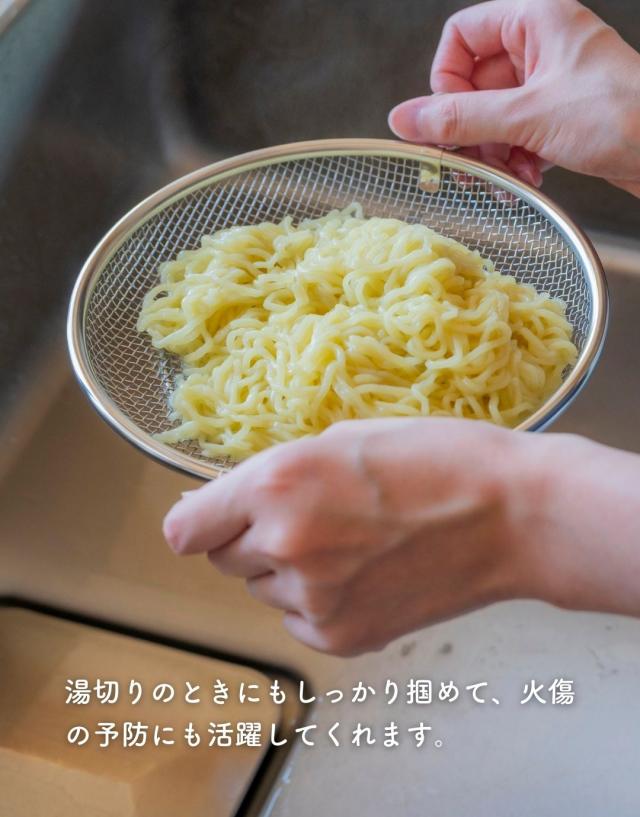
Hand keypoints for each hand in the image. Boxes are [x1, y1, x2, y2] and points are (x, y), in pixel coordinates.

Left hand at [162, 418, 595, 655]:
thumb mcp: (340, 439)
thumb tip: (225, 505)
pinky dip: (318, 602)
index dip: (199, 521)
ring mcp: (315, 600)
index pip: (185, 530)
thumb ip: (274, 475)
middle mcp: (285, 546)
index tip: (213, 517)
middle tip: (309, 515)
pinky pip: (300, 620)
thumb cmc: (435, 459)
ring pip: (264, 590)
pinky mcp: (343, 637)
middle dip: (252, 538)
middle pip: (224, 559)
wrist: (511, 514)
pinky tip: (366, 573)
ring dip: (288, 569)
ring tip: (349, 542)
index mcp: (276, 485)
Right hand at [389, 0, 639, 195]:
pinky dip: (516, 158)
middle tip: (473, 159)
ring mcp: (551, 82)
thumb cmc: (620, 115)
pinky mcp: (560, 116)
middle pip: (475, 84)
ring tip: (508, 174)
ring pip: (494, 115)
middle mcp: (541, 46)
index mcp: (535, 21)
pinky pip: (517, 134)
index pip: (461, 36)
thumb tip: (404, 119)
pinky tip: (529, 178)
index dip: (446, 79)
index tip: (448, 118)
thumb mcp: (526, 116)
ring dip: (493, 151)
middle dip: (472, 129)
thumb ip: (460, 119)